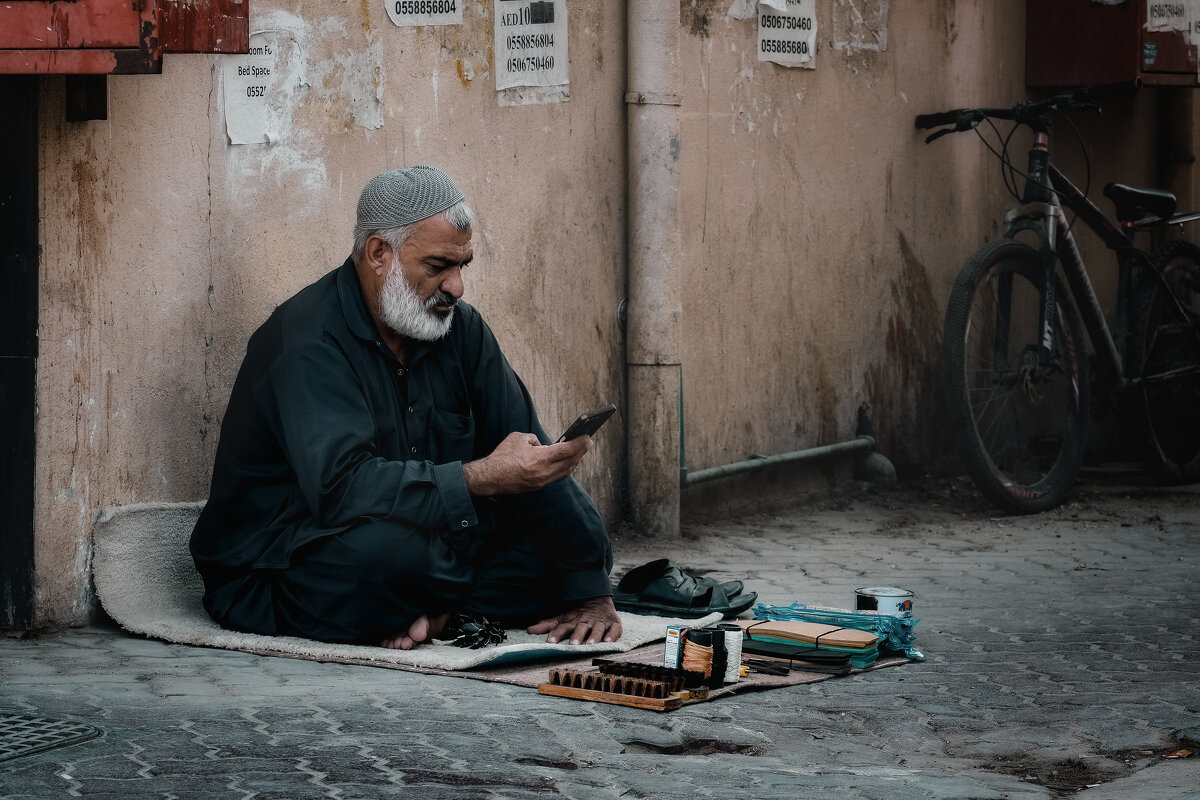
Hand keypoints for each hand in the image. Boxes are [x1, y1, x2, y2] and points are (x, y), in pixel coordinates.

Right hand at [463, 431, 591, 496]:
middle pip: (570, 462)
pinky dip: (564, 469)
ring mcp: (542, 481)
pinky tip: (566, 463)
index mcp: (541, 458)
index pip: (567, 450)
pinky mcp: (538, 486)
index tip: (588, 437)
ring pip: (565, 471)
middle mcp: (544, 472)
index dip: (579, 443)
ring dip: (574, 461)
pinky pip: (556, 477)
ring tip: (579, 452)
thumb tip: (542, 445)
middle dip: (581, 451)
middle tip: (588, 443)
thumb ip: (535, 439)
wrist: (490, 477)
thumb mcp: (519, 438)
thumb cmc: (503, 456)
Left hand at [527, 596, 622, 644]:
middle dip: (577, 635)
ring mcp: (600, 622)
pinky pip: (614, 629)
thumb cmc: (578, 615)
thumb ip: (548, 626)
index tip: (550, 641)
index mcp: (573, 621)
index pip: (563, 627)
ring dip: (594, 636)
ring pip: (597, 628)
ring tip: (590, 644)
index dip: (556, 633)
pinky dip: (612, 634)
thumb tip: (529, 631)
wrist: (599, 600)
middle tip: (573, 644)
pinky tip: (608, 641)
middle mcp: (586, 622)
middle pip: (581, 627)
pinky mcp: (614, 624)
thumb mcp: (563, 619)